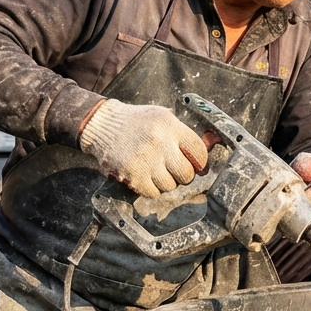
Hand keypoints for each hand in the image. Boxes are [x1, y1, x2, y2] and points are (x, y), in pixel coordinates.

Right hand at [79, 100, 207, 197]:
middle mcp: (160, 142)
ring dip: (165, 182)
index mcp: (170, 126)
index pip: (199, 152)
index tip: (197, 166)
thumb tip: (207, 153)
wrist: (103, 124)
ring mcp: (146, 159)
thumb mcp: (162, 117)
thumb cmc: (136, 122)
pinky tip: (145, 176)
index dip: (200, 163)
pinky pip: (153, 193)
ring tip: (155, 170)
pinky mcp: (132, 174)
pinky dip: (151, 189)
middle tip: (174, 170)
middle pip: (187, 174)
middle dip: (183, 175)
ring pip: (170, 186)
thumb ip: (183, 134)